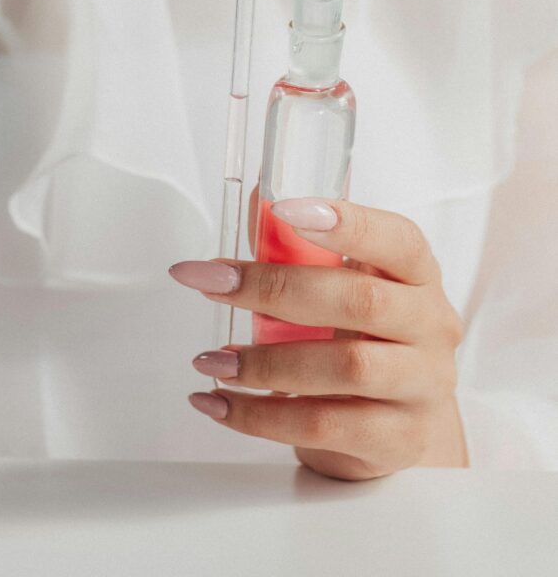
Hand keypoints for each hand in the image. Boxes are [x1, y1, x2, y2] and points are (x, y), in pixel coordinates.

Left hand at [168, 188, 468, 480]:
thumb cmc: (365, 341)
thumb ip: (299, 250)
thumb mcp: (341, 289)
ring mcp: (422, 385)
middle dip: (276, 288)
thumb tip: (256, 202)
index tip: (283, 210)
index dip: (345, 222)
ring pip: (347, 368)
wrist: (401, 426)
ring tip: (211, 360)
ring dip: (265, 362)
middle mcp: (430, 325)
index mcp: (417, 275)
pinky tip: (220, 404)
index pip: (397, 239)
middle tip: (213, 282)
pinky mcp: (399, 439)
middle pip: (361, 300)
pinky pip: (325, 426)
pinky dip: (262, 416)